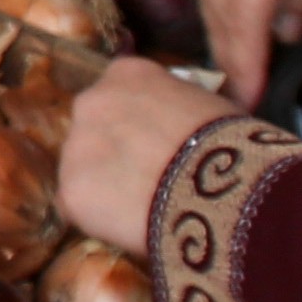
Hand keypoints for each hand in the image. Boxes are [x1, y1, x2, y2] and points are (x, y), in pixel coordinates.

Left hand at [59, 58, 227, 259]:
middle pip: (93, 128)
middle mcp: (91, 101)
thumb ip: (178, 107)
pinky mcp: (70, 192)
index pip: (120, 94)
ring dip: (104, 186)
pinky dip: (99, 220)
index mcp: (127, 73)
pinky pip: (79, 208)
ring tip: (140, 208)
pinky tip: (127, 227)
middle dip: (113, 151)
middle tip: (144, 178)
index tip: (155, 144)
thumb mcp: (208, 105)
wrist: (223, 191)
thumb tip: (183, 124)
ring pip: (82, 169)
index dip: (137, 123)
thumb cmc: (232, 145)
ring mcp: (75, 146)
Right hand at [192, 0, 301, 109]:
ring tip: (232, 74)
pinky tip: (229, 26)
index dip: (247, 57)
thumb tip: (287, 28)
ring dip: (218, 31)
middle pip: (216, 3)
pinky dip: (216, 3)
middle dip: (228, 54)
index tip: (247, 98)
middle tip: (236, 101)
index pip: (247, 7)